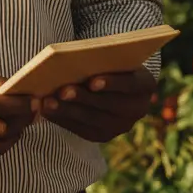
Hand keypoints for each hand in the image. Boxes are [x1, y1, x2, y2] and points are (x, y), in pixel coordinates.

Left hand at [42, 66, 156, 142]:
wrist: (116, 83)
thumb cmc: (111, 62)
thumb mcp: (113, 57)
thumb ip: (101, 59)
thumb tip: (73, 60)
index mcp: (145, 85)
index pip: (129, 84)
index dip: (111, 83)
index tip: (92, 81)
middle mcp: (137, 109)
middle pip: (108, 105)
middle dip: (83, 98)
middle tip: (61, 91)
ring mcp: (121, 125)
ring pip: (92, 119)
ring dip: (68, 110)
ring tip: (48, 102)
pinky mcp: (104, 135)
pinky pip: (82, 129)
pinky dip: (63, 119)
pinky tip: (46, 111)